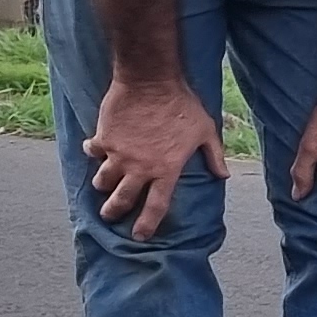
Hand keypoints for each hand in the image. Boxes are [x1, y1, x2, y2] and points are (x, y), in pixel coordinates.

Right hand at [86, 73, 223, 235]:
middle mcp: (140, 168)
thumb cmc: (182, 104)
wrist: (151, 80)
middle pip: (121, 201)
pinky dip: (92, 151)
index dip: (146, 225)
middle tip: (110, 215)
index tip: (139, 236)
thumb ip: (214, 155)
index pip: (155, 207)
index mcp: (165, 170)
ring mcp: (119, 154)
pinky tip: (93, 148)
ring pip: (103, 182)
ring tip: (103, 185)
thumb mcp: (205, 130)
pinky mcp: (104, 138)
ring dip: (102, 185)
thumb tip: (223, 175)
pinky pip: (92, 151)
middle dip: (113, 212)